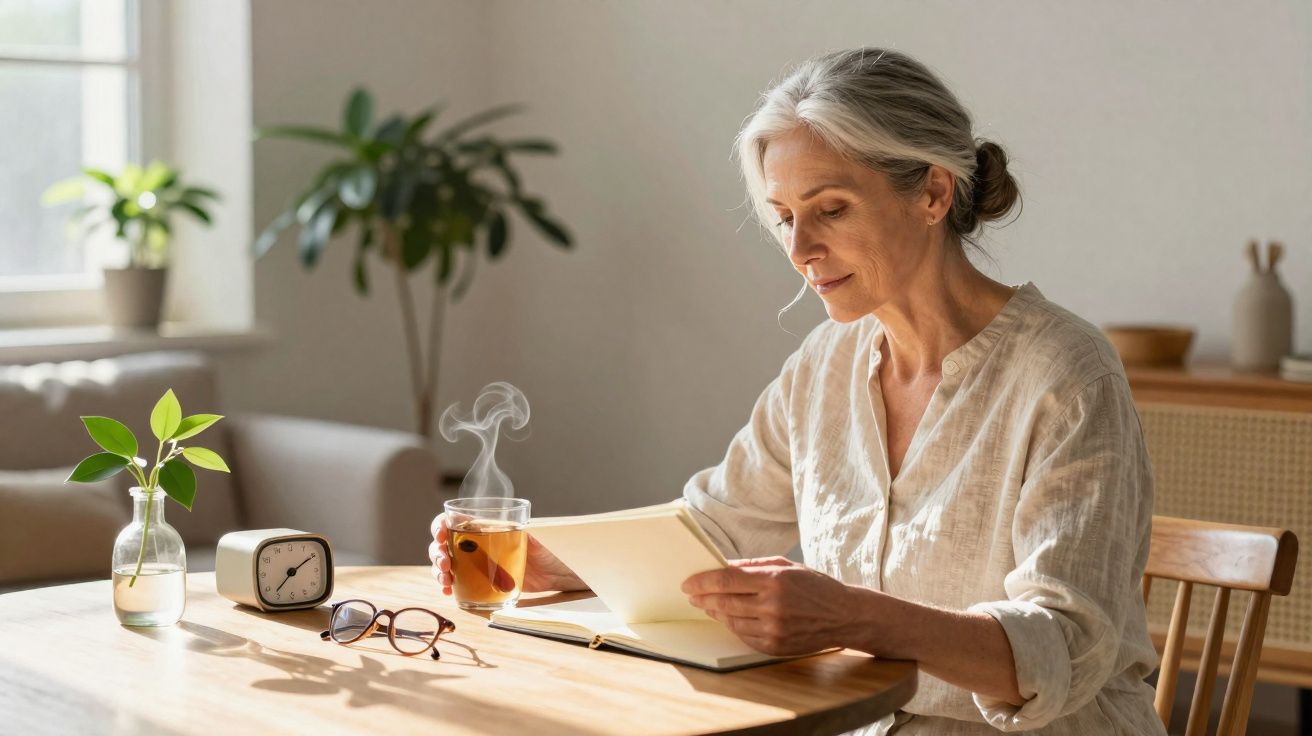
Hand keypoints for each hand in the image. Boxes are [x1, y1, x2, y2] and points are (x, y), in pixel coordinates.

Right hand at [428, 512, 588, 595]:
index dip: (440, 525)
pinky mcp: (478, 580)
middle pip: (443, 543)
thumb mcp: (532, 541)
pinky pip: (455, 581)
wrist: (556, 574)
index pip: (453, 520)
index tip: (440, 534)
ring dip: (439, 570)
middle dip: (437, 552)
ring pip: (445, 562)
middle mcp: (475, 543)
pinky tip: (447, 591)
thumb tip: (512, 530)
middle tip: (445, 562)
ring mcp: (475, 562)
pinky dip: (446, 585)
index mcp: (484, 527)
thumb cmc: (547, 551)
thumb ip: (519, 534)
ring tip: (446, 579)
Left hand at [682, 556, 858, 655]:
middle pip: (724, 602)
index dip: (702, 582)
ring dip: (716, 612)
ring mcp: (774, 629)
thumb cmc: (814, 585)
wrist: (844, 615)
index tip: (688, 583)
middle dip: (703, 598)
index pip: (726, 580)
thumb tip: (721, 567)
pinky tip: (729, 617)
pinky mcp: (775, 647)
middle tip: (692, 594)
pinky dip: (733, 626)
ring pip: (731, 621)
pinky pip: (743, 636)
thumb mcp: (786, 566)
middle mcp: (772, 606)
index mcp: (774, 580)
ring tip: (708, 605)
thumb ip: (752, 566)